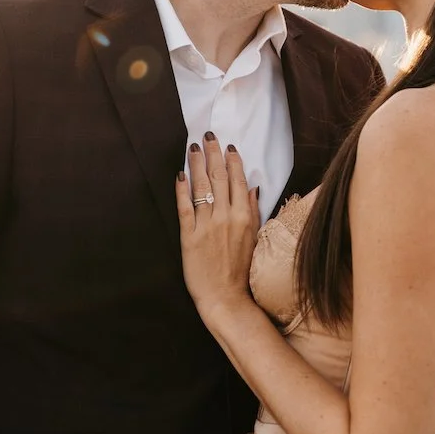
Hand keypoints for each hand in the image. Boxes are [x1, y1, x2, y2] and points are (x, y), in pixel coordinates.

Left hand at [176, 133, 262, 325]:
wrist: (225, 297)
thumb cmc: (241, 271)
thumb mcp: (254, 239)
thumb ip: (254, 212)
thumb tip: (254, 188)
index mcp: (245, 217)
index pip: (238, 181)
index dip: (232, 161)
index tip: (228, 146)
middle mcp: (226, 217)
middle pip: (219, 177)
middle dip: (213, 153)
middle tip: (208, 136)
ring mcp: (206, 225)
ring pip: (201, 187)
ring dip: (196, 164)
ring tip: (193, 148)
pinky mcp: (189, 236)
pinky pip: (184, 207)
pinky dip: (181, 189)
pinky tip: (179, 175)